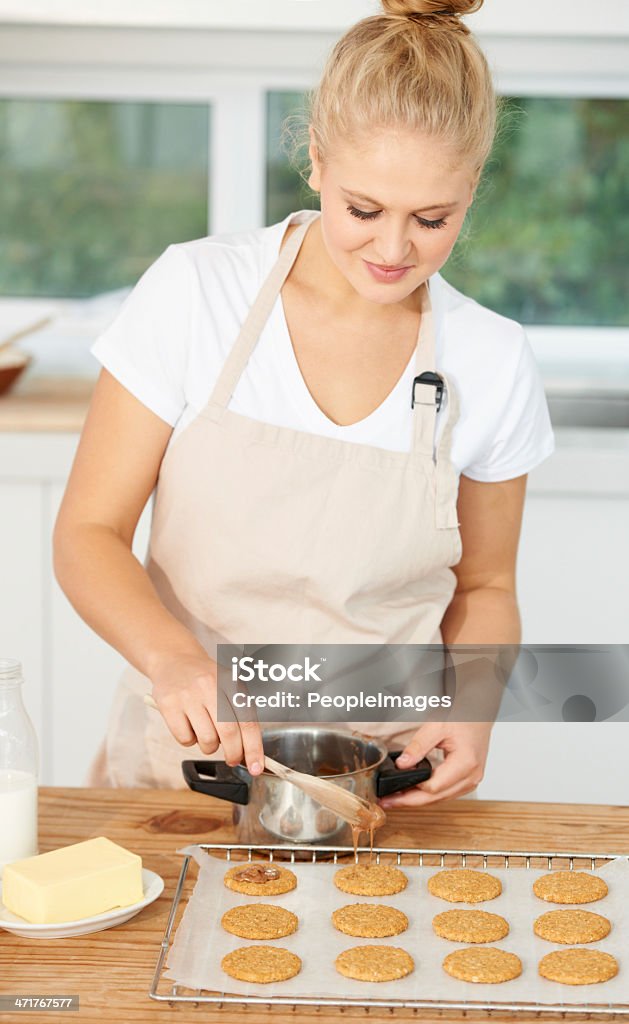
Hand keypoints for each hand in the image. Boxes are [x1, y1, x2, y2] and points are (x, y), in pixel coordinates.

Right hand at [148, 651, 264, 774]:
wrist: (174, 659)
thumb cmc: (206, 679)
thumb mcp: (229, 686)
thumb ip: (241, 714)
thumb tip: (250, 751)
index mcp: (231, 682)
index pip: (248, 721)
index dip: (254, 748)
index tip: (256, 767)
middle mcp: (211, 686)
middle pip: (228, 733)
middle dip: (233, 754)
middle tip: (232, 760)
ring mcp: (188, 695)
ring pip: (206, 740)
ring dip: (209, 747)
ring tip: (206, 734)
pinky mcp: (168, 704)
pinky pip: (184, 739)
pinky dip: (189, 740)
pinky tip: (189, 726)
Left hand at [378, 721, 492, 808]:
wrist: (479, 713)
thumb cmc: (463, 717)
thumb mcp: (436, 726)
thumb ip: (418, 746)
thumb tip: (402, 764)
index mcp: (466, 763)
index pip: (434, 786)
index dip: (411, 788)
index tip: (392, 788)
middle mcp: (471, 777)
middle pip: (436, 798)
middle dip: (409, 801)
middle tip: (387, 802)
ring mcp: (471, 781)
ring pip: (441, 799)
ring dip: (418, 800)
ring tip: (396, 798)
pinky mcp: (468, 780)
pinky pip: (446, 793)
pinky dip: (429, 795)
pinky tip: (414, 793)